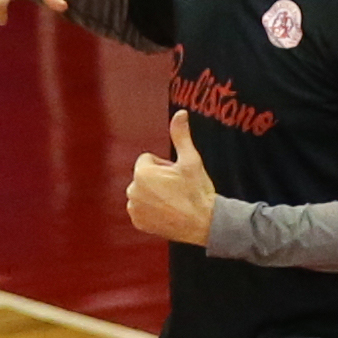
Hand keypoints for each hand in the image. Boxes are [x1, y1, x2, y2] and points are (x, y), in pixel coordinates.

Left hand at [128, 112, 217, 244]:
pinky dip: (152, 210)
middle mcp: (133, 191)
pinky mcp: (138, 222)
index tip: (177, 176)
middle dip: (158, 179)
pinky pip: (141, 209)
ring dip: (154, 194)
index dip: (165, 166)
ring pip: (142, 192)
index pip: (148, 160)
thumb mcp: (191, 160)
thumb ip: (181, 135)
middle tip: (178, 189)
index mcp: (142, 173)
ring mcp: (134, 208)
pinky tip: (168, 212)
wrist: (204, 223)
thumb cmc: (197, 191)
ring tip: (174, 201)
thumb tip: (180, 113)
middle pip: (144, 176)